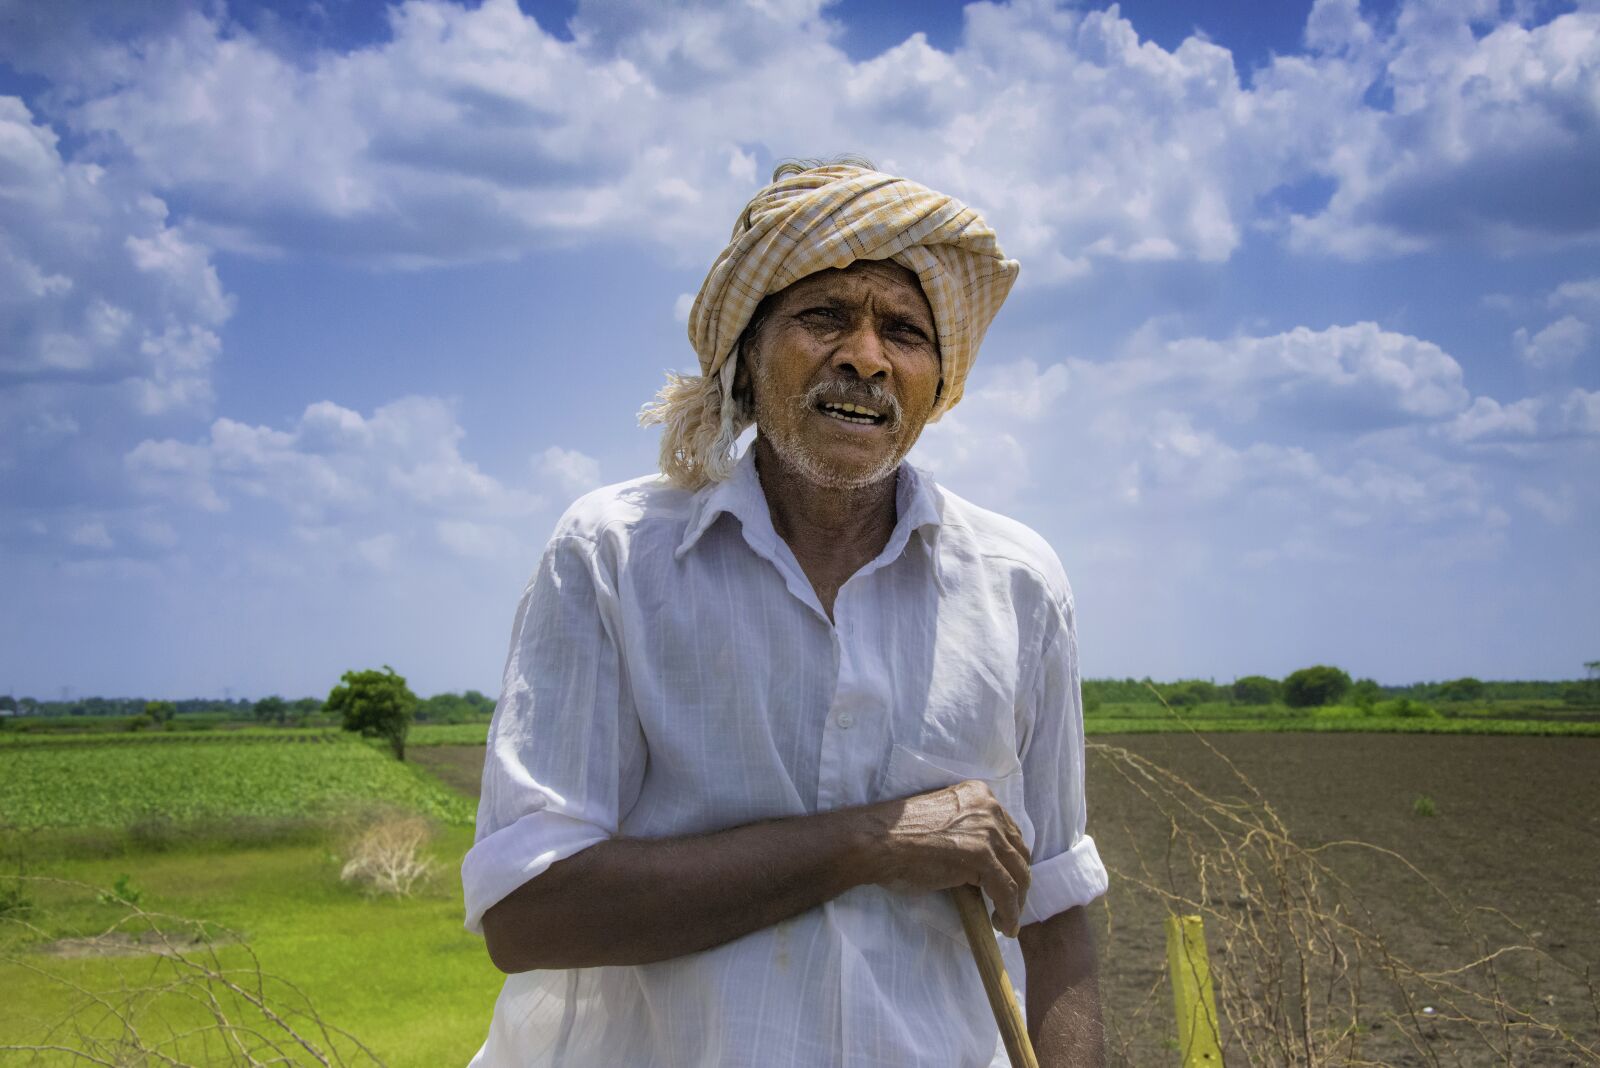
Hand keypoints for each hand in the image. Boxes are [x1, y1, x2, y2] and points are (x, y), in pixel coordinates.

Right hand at [864, 779, 1030, 936]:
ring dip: (1016, 902)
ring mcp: (988, 831)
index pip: (1010, 832)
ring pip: (1018, 873)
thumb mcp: (944, 822)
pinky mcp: (983, 856)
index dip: (1011, 860)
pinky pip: (1006, 891)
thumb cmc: (899, 835)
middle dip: (1018, 880)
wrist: (880, 840)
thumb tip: (986, 865)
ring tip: (1006, 921)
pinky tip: (1004, 926)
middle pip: (1019, 851)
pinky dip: (1009, 912)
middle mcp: (989, 808)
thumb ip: (968, 831)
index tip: (1007, 880)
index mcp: (979, 795)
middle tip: (1008, 904)